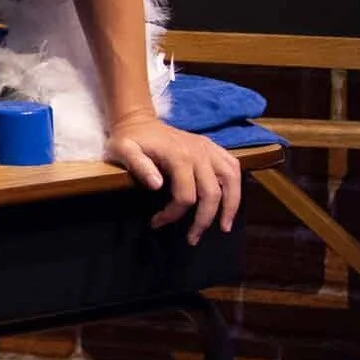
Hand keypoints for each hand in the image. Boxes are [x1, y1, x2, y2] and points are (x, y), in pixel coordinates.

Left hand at [102, 117, 242, 243]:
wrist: (137, 120)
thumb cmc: (128, 139)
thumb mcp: (122, 150)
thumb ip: (138, 166)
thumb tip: (157, 185)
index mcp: (178, 156)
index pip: (185, 196)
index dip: (173, 214)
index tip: (157, 223)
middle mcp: (199, 153)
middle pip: (212, 193)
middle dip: (204, 220)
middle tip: (192, 238)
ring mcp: (208, 149)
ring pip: (232, 180)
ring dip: (231, 206)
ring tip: (224, 226)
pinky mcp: (212, 147)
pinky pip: (233, 166)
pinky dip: (236, 185)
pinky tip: (231, 200)